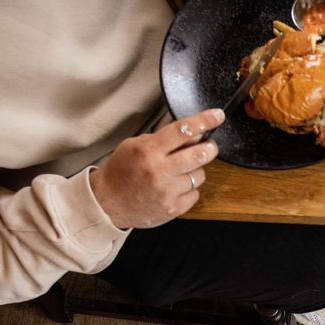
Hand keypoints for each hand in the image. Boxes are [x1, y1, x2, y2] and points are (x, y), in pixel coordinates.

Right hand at [90, 108, 225, 229]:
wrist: (107, 202)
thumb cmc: (122, 171)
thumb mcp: (135, 146)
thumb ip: (163, 139)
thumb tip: (193, 133)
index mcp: (148, 151)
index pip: (183, 131)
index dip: (204, 121)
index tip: (217, 116)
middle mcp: (159, 171)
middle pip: (200, 154)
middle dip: (210, 148)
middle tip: (208, 147)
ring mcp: (167, 191)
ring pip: (200, 175)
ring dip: (195, 171)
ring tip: (179, 172)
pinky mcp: (172, 209)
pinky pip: (195, 194)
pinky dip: (189, 189)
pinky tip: (175, 188)